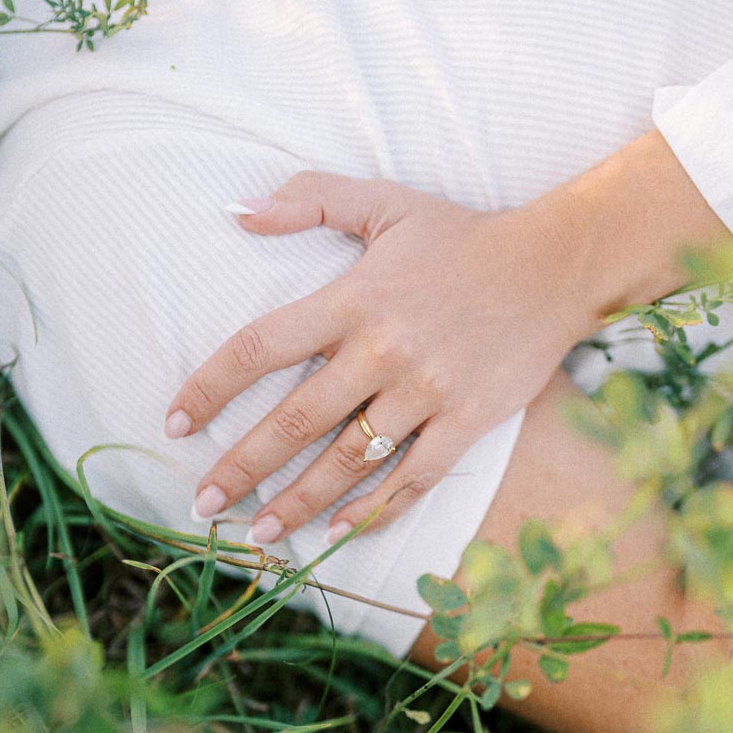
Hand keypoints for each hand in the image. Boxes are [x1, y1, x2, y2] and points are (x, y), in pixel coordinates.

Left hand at [164, 138, 732, 546]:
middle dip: (241, 467)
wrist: (558, 266)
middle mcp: (383, 350)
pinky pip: (413, 479)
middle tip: (203, 504)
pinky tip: (337, 533)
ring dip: (297, 502)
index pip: (260, 347)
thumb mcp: (386, 201)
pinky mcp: (467, 422)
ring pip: (348, 461)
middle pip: (295, 420)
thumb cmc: (463, 237)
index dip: (210, 388)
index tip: (175, 424)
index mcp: (353, 298)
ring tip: (258, 534)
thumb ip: (310, 199)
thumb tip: (238, 213)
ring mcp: (427, 392)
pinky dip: (374, 510)